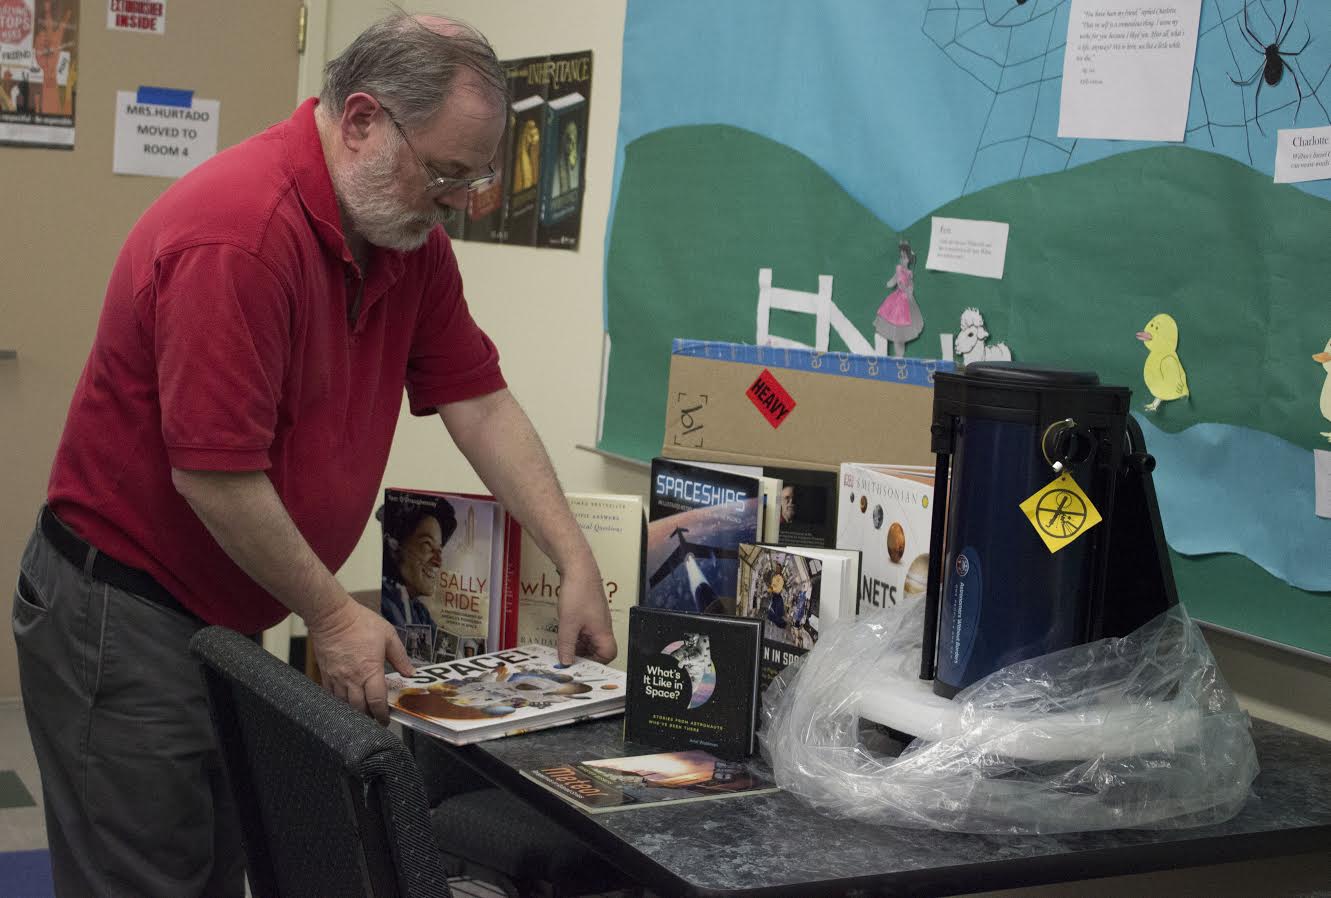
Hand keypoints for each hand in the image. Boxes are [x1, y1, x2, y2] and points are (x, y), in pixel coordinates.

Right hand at [305, 597, 412, 723]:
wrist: (331, 616)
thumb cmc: (360, 623)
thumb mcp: (388, 636)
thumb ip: (400, 657)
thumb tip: (410, 672)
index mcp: (370, 670)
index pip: (377, 701)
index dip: (382, 715)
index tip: (386, 719)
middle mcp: (352, 679)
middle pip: (359, 708)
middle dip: (369, 717)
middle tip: (376, 718)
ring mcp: (337, 678)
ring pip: (344, 705)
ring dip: (354, 711)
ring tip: (362, 711)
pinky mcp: (325, 674)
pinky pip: (331, 695)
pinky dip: (339, 702)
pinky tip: (345, 701)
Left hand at [555, 563, 615, 665]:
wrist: (578, 568)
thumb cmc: (578, 592)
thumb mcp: (568, 624)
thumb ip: (567, 646)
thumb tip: (566, 663)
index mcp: (603, 631)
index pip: (609, 654)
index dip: (596, 663)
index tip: (580, 664)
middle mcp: (603, 626)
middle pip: (599, 649)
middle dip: (584, 655)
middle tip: (568, 658)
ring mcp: (596, 619)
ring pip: (590, 639)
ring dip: (579, 645)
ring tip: (564, 646)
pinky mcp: (589, 612)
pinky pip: (585, 630)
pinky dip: (576, 635)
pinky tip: (564, 633)